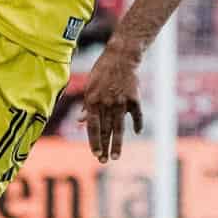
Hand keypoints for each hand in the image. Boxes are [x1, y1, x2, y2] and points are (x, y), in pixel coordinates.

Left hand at [79, 44, 143, 163]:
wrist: (121, 56)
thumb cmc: (102, 71)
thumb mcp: (89, 86)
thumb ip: (86, 105)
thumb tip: (80, 122)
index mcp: (93, 100)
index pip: (93, 127)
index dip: (94, 142)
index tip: (95, 154)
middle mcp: (106, 103)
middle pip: (105, 130)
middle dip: (104, 147)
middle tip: (103, 161)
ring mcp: (121, 102)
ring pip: (119, 127)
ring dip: (117, 144)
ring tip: (116, 157)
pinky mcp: (135, 99)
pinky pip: (136, 115)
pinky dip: (138, 124)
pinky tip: (136, 132)